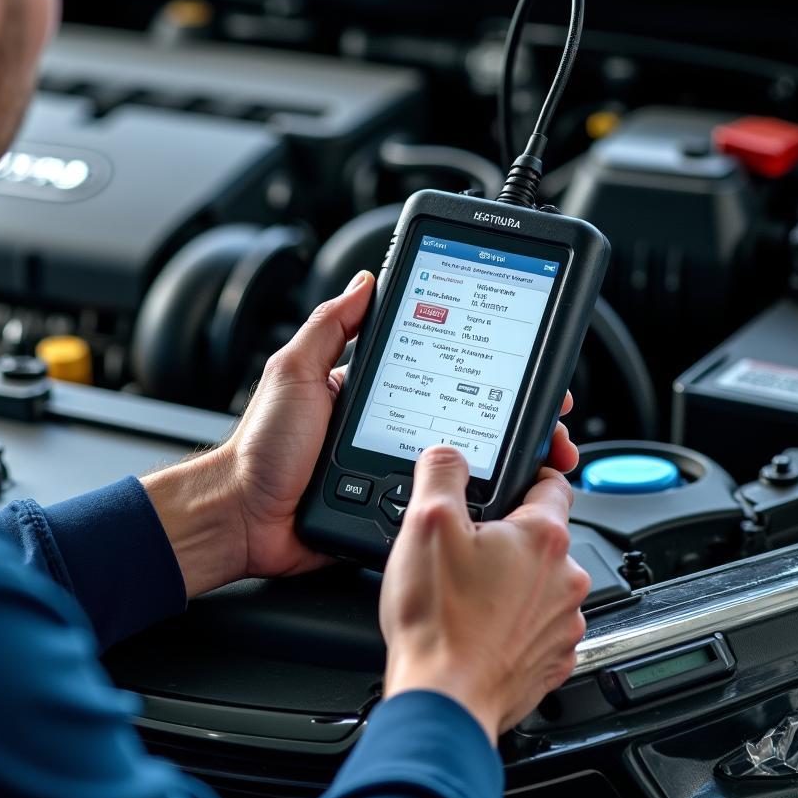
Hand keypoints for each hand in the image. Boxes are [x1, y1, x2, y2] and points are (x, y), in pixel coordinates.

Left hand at [144, 271, 579, 598]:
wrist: (244, 517)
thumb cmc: (261, 447)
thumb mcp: (293, 371)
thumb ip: (328, 327)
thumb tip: (366, 280)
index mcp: (375, 390)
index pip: (441, 368)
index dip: (484, 365)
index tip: (523, 362)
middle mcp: (395, 426)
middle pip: (470, 415)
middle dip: (518, 413)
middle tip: (552, 417)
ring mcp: (399, 468)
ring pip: (469, 462)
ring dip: (513, 458)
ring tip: (549, 454)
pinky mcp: (397, 508)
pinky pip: (446, 500)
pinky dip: (482, 499)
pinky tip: (512, 493)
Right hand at [380, 446, 590, 745]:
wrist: (444, 699)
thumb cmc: (439, 619)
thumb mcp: (425, 522)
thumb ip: (442, 472)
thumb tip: (450, 453)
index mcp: (543, 537)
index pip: (552, 481)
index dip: (524, 475)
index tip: (503, 483)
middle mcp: (566, 578)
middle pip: (540, 535)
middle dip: (505, 535)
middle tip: (462, 548)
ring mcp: (563, 623)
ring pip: (538, 581)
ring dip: (509, 580)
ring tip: (464, 591)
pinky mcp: (552, 659)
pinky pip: (535, 625)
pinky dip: (511, 621)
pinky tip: (475, 624)